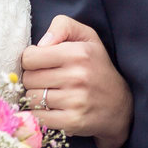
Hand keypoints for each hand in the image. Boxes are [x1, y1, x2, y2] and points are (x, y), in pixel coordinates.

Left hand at [22, 15, 131, 147]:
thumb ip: (62, 25)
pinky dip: (41, 114)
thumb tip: (40, 44)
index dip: (32, 60)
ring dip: (36, 97)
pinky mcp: (73, 121)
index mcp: (78, 53)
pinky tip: (53, 109)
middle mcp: (78, 76)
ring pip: (31, 98)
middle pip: (28, 78)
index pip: (29, 57)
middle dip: (33, 79)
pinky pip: (39, 117)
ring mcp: (76, 100)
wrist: (119, 105)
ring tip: (51, 94)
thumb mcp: (86, 37)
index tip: (43, 63)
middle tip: (48, 80)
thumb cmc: (96, 66)